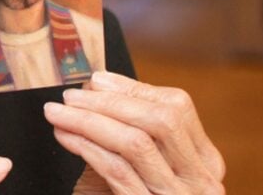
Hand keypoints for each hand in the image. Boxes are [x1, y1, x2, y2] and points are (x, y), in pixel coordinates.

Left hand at [43, 71, 224, 193]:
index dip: (132, 88)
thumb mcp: (141, 167)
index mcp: (205, 162)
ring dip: (88, 120)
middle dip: (109, 101)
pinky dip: (86, 146)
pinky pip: (116, 170)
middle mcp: (200, 181)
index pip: (178, 107)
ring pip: (135, 143)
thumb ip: (129, 130)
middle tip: (70, 96)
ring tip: (57, 113)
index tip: (95, 80)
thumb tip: (98, 84)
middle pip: (160, 120)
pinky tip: (65, 137)